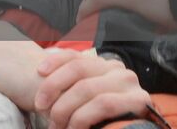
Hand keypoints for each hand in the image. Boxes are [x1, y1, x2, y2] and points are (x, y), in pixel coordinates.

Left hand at [34, 50, 150, 128]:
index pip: (76, 55)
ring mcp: (129, 84)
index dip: (55, 61)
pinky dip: (83, 117)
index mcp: (104, 66)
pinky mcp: (139, 101)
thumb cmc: (103, 123)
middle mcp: (117, 69)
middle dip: (54, 87)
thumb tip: (42, 70)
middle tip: (41, 109)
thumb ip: (73, 86)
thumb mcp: (86, 101)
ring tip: (56, 125)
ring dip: (66, 108)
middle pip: (78, 68)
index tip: (38, 72)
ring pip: (88, 88)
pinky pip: (103, 104)